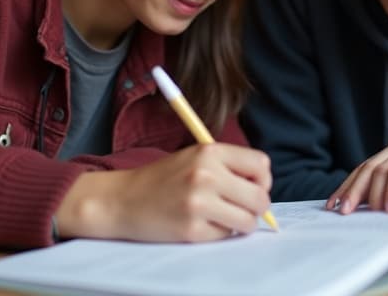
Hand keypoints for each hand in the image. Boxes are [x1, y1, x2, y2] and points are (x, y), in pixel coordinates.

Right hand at [55, 143, 271, 241]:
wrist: (123, 199)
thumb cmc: (164, 178)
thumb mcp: (195, 157)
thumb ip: (228, 166)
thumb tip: (264, 188)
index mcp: (209, 152)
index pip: (261, 165)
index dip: (262, 179)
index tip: (253, 186)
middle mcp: (206, 175)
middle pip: (260, 197)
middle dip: (257, 207)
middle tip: (243, 208)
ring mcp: (198, 203)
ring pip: (247, 221)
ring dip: (241, 223)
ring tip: (224, 218)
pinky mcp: (191, 230)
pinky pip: (225, 236)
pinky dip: (219, 233)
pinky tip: (202, 224)